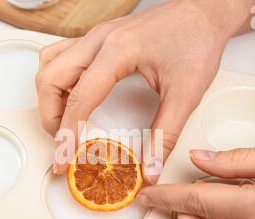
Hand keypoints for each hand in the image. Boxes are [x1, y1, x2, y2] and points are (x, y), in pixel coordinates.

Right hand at [36, 0, 249, 182]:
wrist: (204, 13)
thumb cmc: (196, 40)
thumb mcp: (186, 93)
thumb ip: (165, 134)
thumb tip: (151, 167)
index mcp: (117, 50)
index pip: (79, 98)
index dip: (67, 135)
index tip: (64, 159)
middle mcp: (99, 40)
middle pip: (50, 79)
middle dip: (51, 117)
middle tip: (65, 142)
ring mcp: (96, 36)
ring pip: (50, 64)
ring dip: (50, 97)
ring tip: (64, 122)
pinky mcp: (99, 38)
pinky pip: (61, 55)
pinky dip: (57, 80)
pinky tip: (72, 95)